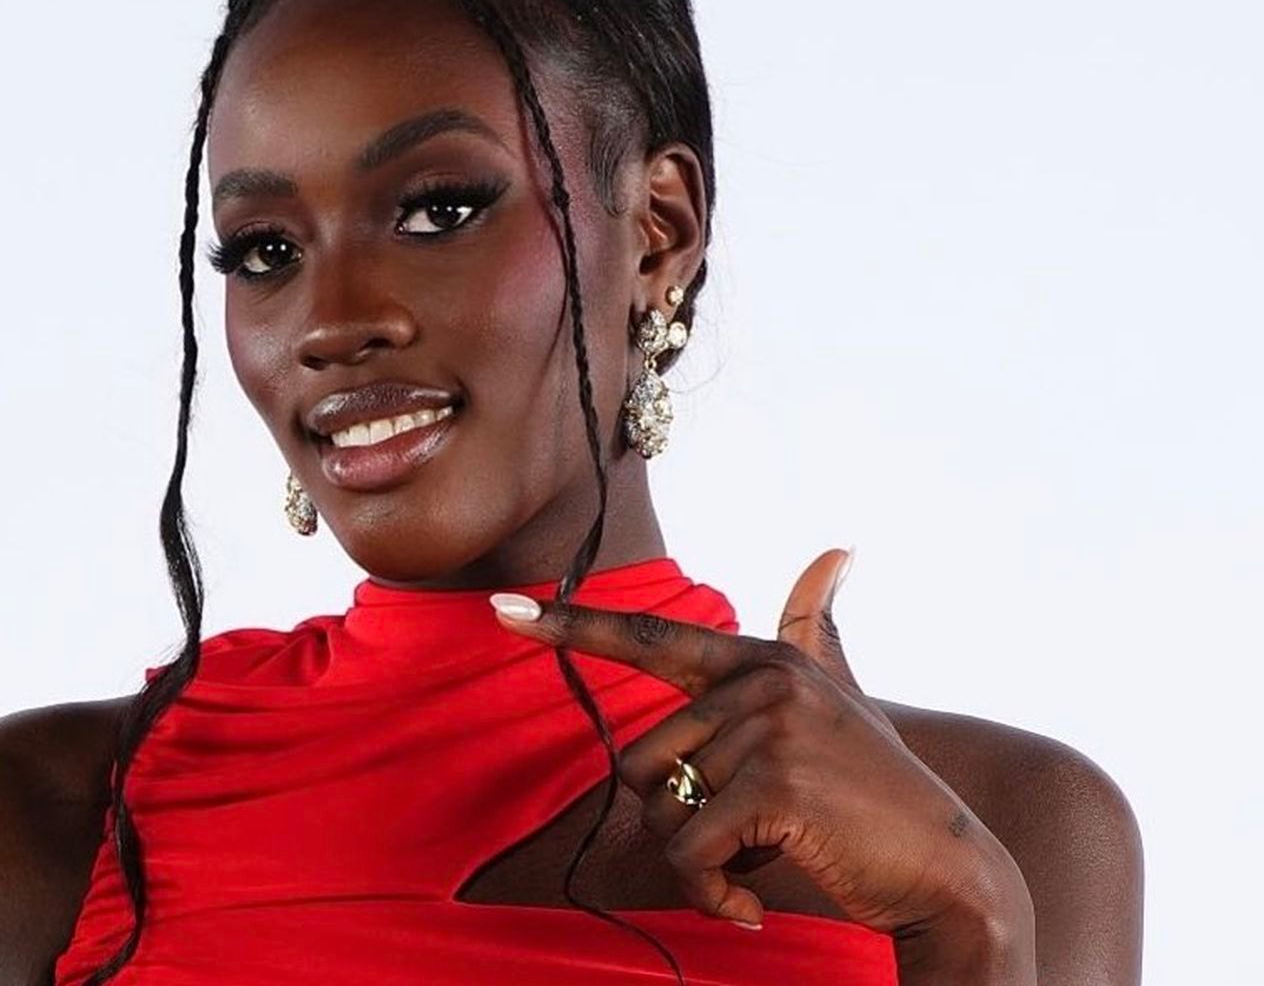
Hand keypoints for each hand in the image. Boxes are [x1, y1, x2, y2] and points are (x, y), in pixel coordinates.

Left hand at [490, 550, 1034, 977]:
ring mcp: (770, 730)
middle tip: (746, 836)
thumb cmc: (876, 795)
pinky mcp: (774, 786)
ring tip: (762, 858)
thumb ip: (817, 629)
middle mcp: (763, 682)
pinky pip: (688, 851)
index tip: (504, 612)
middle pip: (640, 758)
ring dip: (699, 860)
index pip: (648, 636)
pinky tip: (754, 902)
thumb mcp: (842, 699)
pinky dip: (710, 892)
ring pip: (660, 809)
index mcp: (763, 660)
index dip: (570, 627)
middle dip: (677, 818)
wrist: (947, 872)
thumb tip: (837, 548)